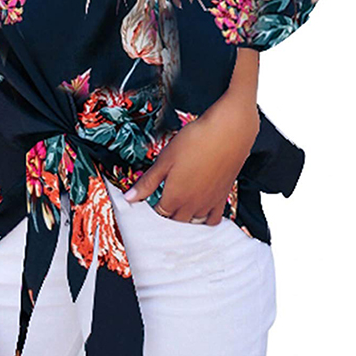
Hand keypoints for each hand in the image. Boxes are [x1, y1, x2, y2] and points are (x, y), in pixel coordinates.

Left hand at [124, 92, 259, 223]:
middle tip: (160, 205)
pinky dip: (205, 220)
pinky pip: (213, 219)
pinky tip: (200, 211)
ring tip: (177, 209)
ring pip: (193, 223)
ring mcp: (209, 203)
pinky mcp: (223, 197)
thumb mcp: (164, 159)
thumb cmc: (196, 142)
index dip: (151, 211)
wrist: (227, 133)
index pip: (159, 215)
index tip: (147, 204)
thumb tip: (128, 197)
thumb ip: (147, 182)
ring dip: (184, 220)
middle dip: (166, 216)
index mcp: (175, 197)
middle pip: (175, 221)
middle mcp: (192, 205)